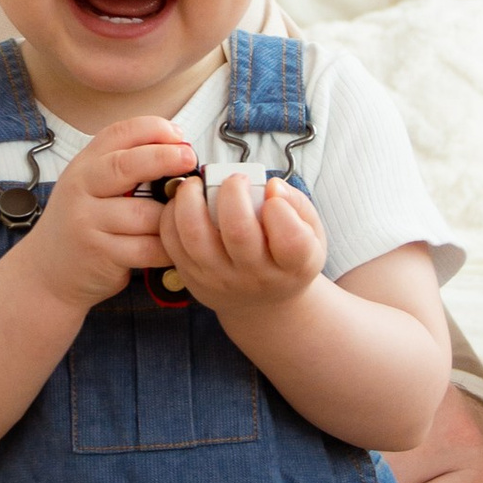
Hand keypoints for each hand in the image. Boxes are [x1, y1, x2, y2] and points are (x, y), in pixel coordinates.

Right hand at [28, 119, 195, 314]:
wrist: (47, 271)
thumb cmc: (83, 222)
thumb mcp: (92, 185)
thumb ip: (125, 166)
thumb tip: (179, 150)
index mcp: (85, 165)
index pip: (119, 133)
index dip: (153, 129)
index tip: (180, 136)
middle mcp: (82, 188)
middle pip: (126, 166)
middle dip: (164, 158)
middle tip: (190, 159)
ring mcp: (87, 221)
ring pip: (144, 214)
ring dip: (170, 217)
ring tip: (182, 218)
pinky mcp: (99, 253)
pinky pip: (145, 248)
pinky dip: (166, 248)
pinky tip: (172, 246)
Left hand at [158, 170, 325, 313]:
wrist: (262, 303)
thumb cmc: (286, 256)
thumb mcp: (310, 233)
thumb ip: (297, 204)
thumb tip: (272, 186)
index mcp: (294, 264)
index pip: (291, 241)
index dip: (281, 211)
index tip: (274, 196)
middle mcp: (256, 276)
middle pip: (238, 232)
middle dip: (233, 192)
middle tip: (235, 179)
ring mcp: (220, 279)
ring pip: (196, 236)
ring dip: (191, 199)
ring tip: (198, 184)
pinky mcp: (192, 277)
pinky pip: (172, 242)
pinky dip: (172, 215)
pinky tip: (185, 203)